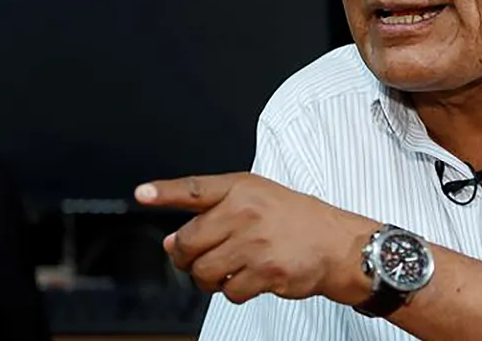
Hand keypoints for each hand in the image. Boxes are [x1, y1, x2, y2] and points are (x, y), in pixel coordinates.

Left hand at [134, 172, 377, 304]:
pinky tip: (253, 277)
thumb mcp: (259, 200)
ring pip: (203, 272)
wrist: (339, 245)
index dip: (165, 192)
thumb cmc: (298, 221)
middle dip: (188, 258)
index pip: (195, 189)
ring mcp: (255, 242)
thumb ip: (214, 215)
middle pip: (188, 243)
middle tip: (201, 257)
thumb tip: (170, 243)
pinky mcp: (265, 271)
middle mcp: (246, 211)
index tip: (142, 194)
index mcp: (243, 188)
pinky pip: (229, 292)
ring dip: (211, 278)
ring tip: (232, 268)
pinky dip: (236, 291)